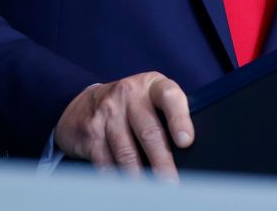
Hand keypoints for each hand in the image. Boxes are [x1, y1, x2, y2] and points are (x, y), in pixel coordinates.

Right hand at [54, 72, 193, 178]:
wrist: (88, 102)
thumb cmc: (133, 104)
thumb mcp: (152, 98)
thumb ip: (170, 114)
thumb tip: (188, 149)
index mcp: (152, 85)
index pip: (170, 97)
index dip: (179, 119)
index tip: (186, 142)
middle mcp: (129, 94)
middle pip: (149, 131)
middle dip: (162, 161)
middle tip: (171, 182)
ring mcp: (108, 111)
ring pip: (126, 151)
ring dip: (139, 175)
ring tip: (150, 191)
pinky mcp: (91, 131)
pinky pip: (106, 159)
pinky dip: (116, 176)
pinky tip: (126, 186)